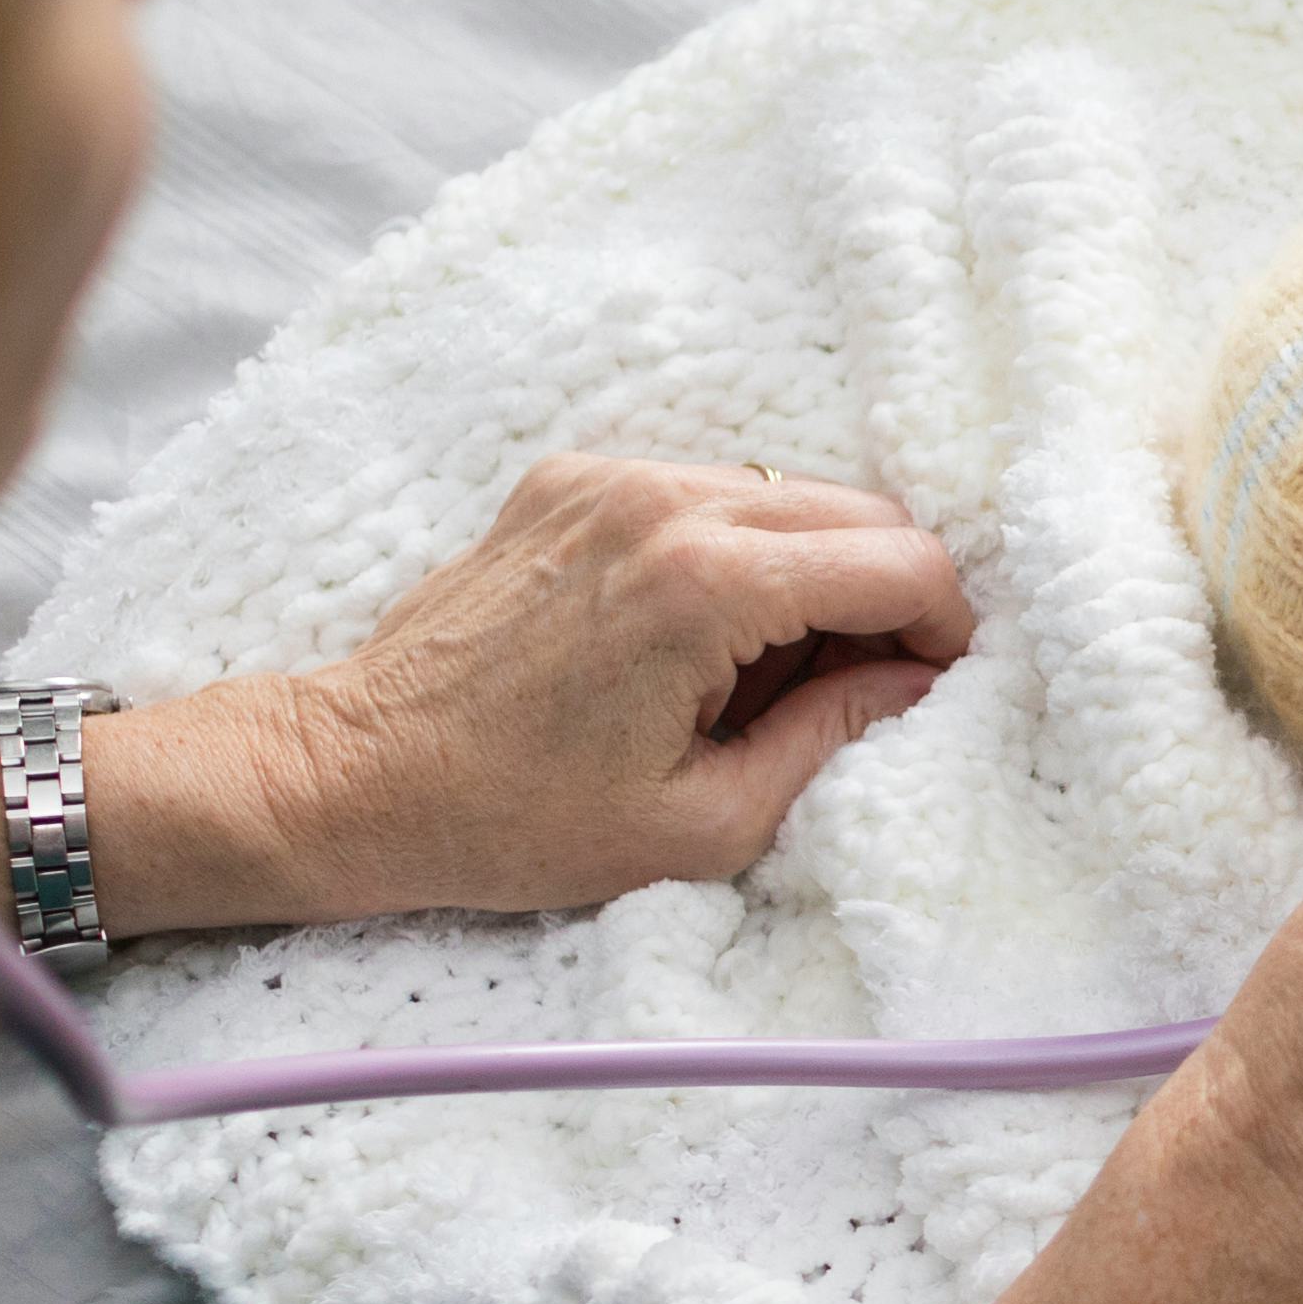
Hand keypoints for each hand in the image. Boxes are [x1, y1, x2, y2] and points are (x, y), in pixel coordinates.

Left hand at [255, 452, 976, 920]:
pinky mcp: (570, 482)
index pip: (900, 561)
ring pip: (786, 496)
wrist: (356, 776)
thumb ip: (830, 741)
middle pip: (857, 512)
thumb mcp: (702, 823)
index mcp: (704, 586)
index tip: (933, 684)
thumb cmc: (515, 822)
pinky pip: (705, 494)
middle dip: (889, 595)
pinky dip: (735, 553)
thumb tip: (909, 685)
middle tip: (864, 687)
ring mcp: (610, 481)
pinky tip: (698, 637)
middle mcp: (661, 503)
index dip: (946, 626)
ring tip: (767, 673)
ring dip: (812, 572)